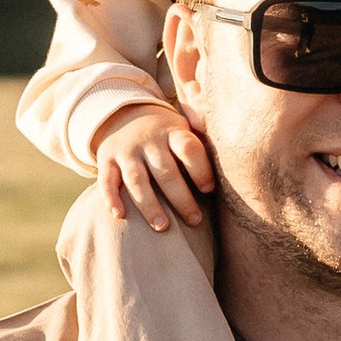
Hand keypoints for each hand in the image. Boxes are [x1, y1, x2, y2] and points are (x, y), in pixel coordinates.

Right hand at [95, 102, 216, 233]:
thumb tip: (234, 167)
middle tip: (195, 221)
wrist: (124, 113)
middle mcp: (149, 141)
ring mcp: (126, 151)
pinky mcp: (107, 159)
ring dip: (149, 204)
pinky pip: (107, 181)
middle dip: (181, 198)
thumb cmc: (165, 133)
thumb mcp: (184, 128)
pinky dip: (111, 198)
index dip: (200, 170)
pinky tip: (119, 216)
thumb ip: (202, 146)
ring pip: (137, 180)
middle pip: (165, 171)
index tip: (209, 190)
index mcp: (173, 132)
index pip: (189, 149)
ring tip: (163, 227)